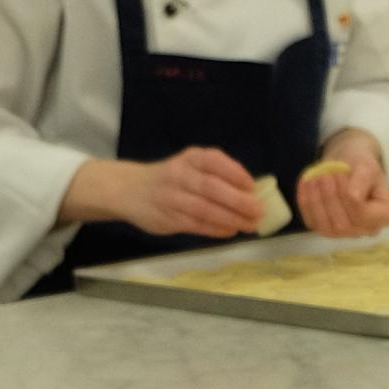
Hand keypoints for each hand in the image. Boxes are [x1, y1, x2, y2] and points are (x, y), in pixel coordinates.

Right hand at [128, 147, 264, 236]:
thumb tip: (253, 193)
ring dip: (231, 219)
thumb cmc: (172, 178)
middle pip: (212, 188)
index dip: (236, 174)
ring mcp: (171, 197)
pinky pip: (196, 225)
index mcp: (191, 158)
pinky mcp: (167, 217)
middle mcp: (179, 174)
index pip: (215, 161)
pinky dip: (216, 229)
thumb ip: (217, 176)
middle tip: (259, 211)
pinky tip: (231, 231)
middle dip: (239, 201)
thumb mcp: (191, 166)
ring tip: (250, 225)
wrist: (129, 190)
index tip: (253, 187)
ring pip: (205, 210)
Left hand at [298, 133, 388, 237]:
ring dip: (315, 201)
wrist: (347, 165)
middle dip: (330, 197)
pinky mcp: (325, 229)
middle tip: (325, 174)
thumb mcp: (367, 165)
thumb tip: (353, 196)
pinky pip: (312, 222)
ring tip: (314, 177)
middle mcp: (366, 230)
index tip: (341, 173)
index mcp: (384, 216)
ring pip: (325, 227)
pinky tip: (306, 183)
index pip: (362, 215)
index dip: (347, 195)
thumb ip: (363, 179)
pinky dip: (305, 202)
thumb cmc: (361, 165)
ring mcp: (345, 233)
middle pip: (343, 224)